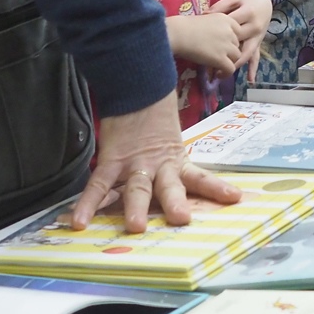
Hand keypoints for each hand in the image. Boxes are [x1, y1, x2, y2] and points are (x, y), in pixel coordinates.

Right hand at [69, 92, 240, 232]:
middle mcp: (158, 167)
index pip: (200, 178)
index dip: (217, 188)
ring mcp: (134, 164)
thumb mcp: (172, 143)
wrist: (137, 87)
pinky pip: (98, 185)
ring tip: (135, 226)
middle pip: (168, 187)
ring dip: (136, 207)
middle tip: (182, 219)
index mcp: (176, 162)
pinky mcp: (111, 160)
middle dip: (174, 203)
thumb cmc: (156, 118)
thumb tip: (206, 184)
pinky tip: (78, 222)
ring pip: (136, 188)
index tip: (235, 198)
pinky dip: (87, 204)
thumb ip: (178, 164)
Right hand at [165, 12, 243, 75]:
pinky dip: (226, 73)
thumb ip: (215, 28)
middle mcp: (230, 31)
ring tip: (219, 66)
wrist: (178, 33)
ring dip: (229, 62)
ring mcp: (226, 45)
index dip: (231, 40)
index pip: (238, 32)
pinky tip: (218, 74)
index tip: (222, 45)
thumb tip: (216, 38)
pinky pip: (231, 69)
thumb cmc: (184, 26)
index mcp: (226, 19)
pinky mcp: (220, 58)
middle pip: (237, 44)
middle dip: (230, 51)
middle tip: (219, 56)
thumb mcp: (206, 20)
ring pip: (237, 57)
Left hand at [211, 0, 272, 80]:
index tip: (200, 39)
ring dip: (234, 64)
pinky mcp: (258, 43)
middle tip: (206, 62)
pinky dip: (253, 68)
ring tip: (221, 74)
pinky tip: (250, 80)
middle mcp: (254, 27)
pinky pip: (256, 57)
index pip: (229, 26)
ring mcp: (257, 37)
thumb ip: (221, 6)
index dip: (215, 32)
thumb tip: (205, 15)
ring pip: (246, 53)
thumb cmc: (247, 0)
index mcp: (248, 14)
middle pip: (237, 43)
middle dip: (223, 54)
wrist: (265, 2)